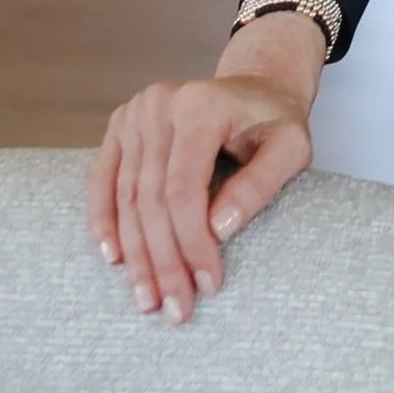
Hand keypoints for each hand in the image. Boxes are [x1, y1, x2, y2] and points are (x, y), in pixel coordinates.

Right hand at [85, 73, 314, 324]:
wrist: (257, 85)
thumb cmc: (275, 120)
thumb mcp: (291, 147)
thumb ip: (260, 184)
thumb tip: (218, 230)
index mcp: (202, 104)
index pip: (184, 189)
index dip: (191, 242)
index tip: (207, 284)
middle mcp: (160, 104)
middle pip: (152, 199)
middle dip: (163, 260)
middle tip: (174, 307)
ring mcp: (134, 113)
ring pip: (126, 198)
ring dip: (136, 255)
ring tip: (147, 298)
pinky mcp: (119, 125)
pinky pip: (103, 181)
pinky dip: (105, 222)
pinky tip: (115, 258)